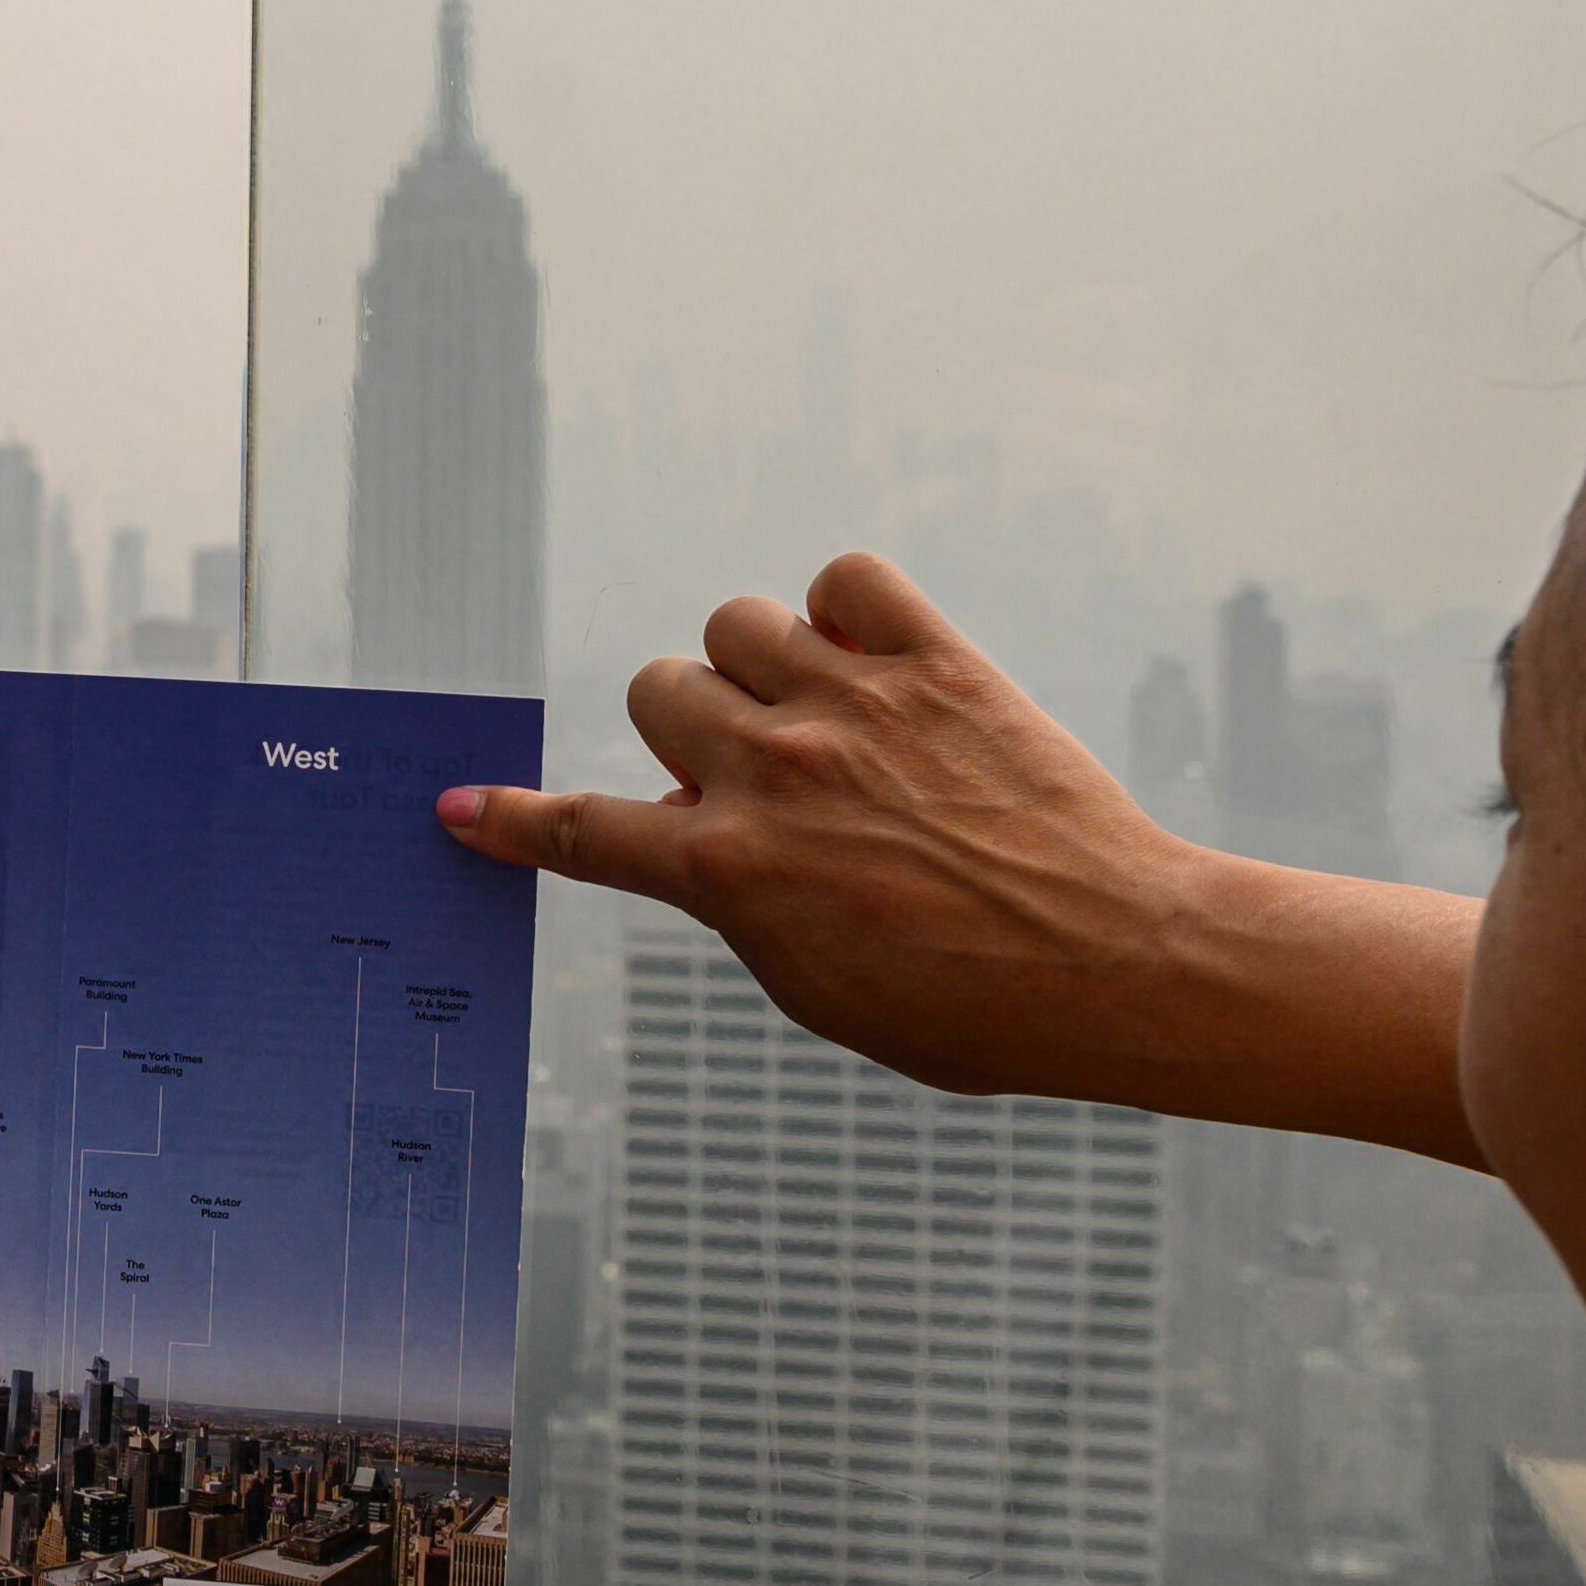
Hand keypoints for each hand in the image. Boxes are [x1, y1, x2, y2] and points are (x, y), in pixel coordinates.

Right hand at [437, 549, 1225, 1099]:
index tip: (464, 809)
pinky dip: (847, 608)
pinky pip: (847, 579)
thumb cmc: (973, 1006)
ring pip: (735, 623)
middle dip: (688, 729)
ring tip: (817, 711)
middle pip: (655, 688)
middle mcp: (774, 773)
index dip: (513, 819)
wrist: (1121, 964)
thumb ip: (737, 904)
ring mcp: (854, 707)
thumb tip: (698, 837)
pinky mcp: (937, 664)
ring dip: (757, 664)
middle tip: (751, 772)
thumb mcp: (816, 987)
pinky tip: (874, 657)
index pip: (582, 829)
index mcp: (730, 871)